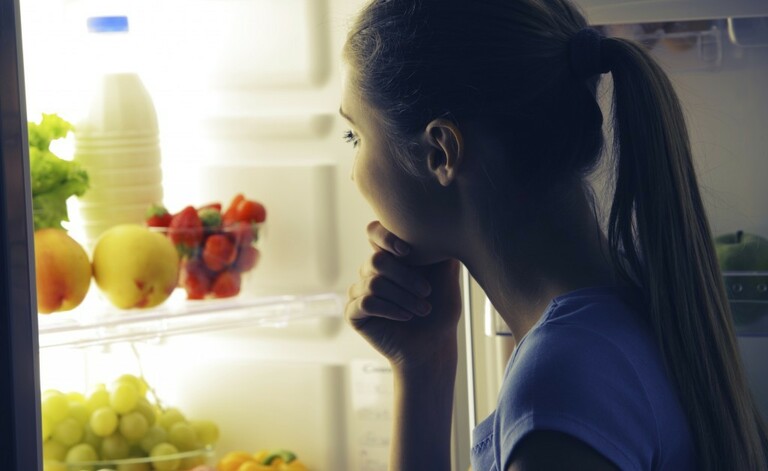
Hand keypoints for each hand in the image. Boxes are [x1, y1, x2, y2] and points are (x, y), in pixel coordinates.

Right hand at [346, 221, 462, 371]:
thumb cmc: (441, 309)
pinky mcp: (354, 313)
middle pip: (376, 260)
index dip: (384, 235)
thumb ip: (439, 247)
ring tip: (422, 309)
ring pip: (373, 283)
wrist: (434, 344)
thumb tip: (441, 223)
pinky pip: (366, 302)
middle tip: (427, 293)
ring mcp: (360, 291)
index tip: (407, 251)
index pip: (374, 232)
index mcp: (390, 256)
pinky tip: (406, 316)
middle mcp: (371, 271)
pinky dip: (390, 309)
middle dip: (406, 277)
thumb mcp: (445, 273)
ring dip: (403, 297)